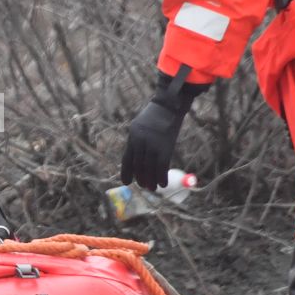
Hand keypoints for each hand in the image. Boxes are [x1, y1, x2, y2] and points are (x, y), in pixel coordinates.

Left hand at [119, 74, 204, 190]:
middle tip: (142, 186)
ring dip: (150, 180)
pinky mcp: (165, 148)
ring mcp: (152, 146)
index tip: (126, 182)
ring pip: (149, 168)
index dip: (126, 172)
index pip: (127, 159)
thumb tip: (136, 156)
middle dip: (140, 178)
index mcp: (133, 137)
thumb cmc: (155, 115)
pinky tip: (162, 184)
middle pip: (138, 165)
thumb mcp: (139, 126)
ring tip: (151, 188)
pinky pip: (162, 167)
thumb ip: (137, 140)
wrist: (168, 106)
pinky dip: (161, 177)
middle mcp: (140, 143)